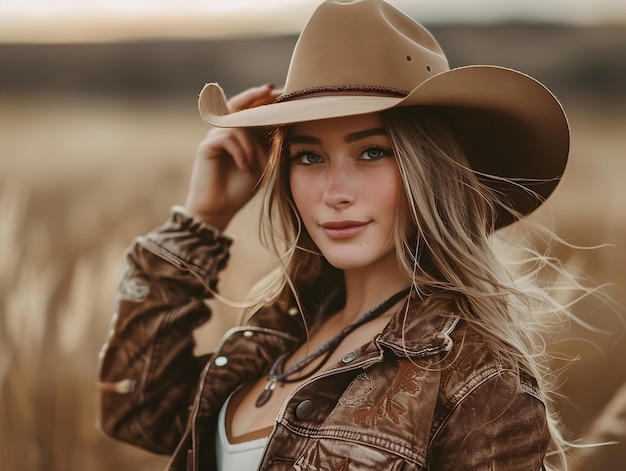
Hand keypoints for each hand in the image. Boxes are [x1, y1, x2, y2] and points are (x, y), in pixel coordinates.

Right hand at [184, 84, 281, 230]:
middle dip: (255, 96)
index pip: (252, 110)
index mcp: (241, 133)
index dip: (266, 99)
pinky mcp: (206, 146)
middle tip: (272, 90)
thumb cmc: (242, 187)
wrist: (221, 208)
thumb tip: (284, 121)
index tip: (285, 92)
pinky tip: (245, 168)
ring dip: (251, 145)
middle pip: (239, 104)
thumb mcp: (263, 162)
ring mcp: (215, 136)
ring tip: (255, 165)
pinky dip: (241, 152)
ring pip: (237, 126)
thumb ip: (269, 143)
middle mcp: (226, 131)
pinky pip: (227, 138)